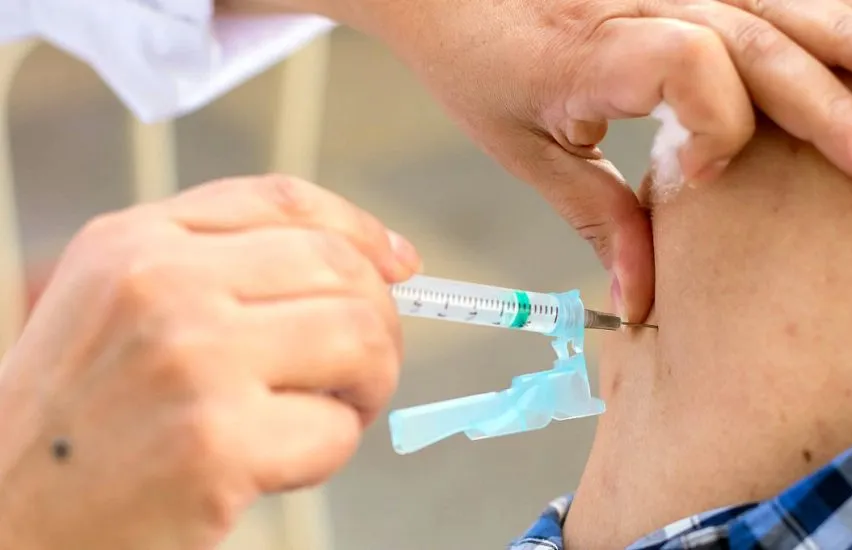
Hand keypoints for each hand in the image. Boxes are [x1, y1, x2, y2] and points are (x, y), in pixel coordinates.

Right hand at [0, 175, 421, 549]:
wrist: (7, 516)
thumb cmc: (83, 420)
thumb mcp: (120, 305)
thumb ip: (226, 265)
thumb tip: (378, 261)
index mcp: (136, 241)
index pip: (285, 201)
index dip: (361, 229)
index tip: (401, 263)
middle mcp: (162, 285)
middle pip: (340, 269)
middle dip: (379, 322)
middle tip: (363, 368)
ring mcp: (191, 360)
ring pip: (360, 338)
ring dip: (369, 383)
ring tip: (334, 412)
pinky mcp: (215, 444)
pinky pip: (335, 429)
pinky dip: (330, 451)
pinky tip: (282, 464)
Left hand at [356, 0, 851, 322]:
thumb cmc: (479, 65)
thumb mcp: (527, 152)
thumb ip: (595, 220)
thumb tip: (642, 302)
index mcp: (590, 53)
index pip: (690, 63)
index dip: (719, 124)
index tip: (703, 175)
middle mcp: (636, 2)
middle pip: (754, 39)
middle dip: (827, 106)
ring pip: (770, 5)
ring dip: (843, 42)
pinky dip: (809, 14)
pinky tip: (851, 37)